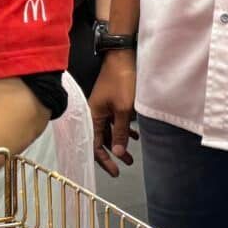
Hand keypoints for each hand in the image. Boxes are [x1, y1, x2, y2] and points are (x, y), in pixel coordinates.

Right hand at [89, 51, 136, 176]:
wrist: (122, 56)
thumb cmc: (121, 80)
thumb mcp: (123, 109)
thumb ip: (120, 132)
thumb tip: (118, 153)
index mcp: (92, 116)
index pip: (95, 145)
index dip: (104, 160)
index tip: (115, 171)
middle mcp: (95, 113)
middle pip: (101, 140)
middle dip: (113, 154)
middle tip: (123, 167)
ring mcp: (103, 107)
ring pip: (110, 132)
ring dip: (120, 143)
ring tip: (131, 156)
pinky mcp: (111, 102)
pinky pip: (115, 122)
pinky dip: (123, 130)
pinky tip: (135, 135)